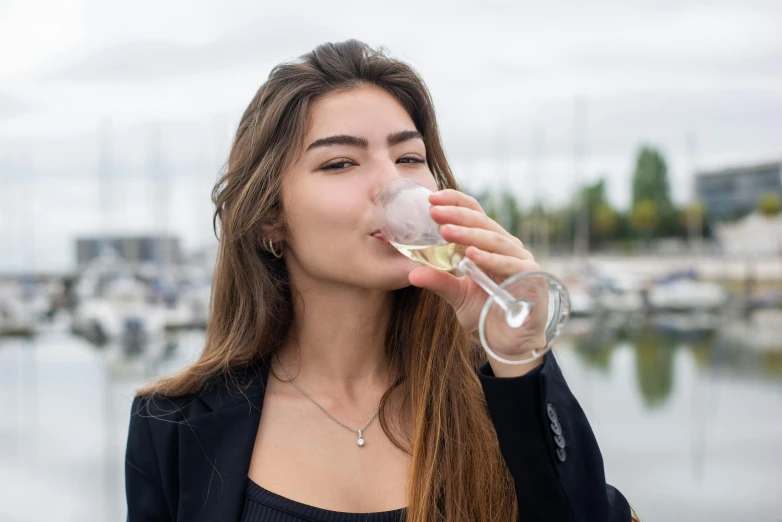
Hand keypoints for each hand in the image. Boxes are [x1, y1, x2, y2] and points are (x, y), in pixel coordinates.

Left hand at [407, 189, 547, 367]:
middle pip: (483, 222)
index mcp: (489, 244)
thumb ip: (439, 282)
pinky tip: (472, 255)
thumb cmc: (486, 314)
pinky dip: (491, 258)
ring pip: (494, 239)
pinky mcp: (531, 275)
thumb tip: (412, 274)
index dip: (455, 202)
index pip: (474, 213)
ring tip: (446, 231)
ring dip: (469, 234)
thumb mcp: (458, 296)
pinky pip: (509, 263)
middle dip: (457, 216)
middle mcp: (507, 246)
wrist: (510, 343)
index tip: (432, 198)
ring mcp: (521, 259)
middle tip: (433, 211)